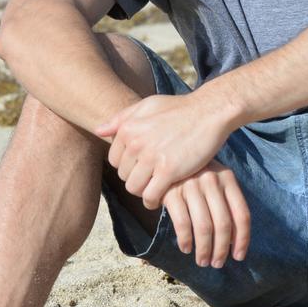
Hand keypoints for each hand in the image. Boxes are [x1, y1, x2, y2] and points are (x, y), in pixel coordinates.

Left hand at [95, 92, 231, 209]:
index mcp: (128, 128)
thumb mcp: (148, 105)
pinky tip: (162, 197)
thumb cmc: (179, 109)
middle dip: (137, 178)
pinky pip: (150, 196)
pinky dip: (153, 201)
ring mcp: (151, 157)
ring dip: (144, 191)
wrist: (209, 112)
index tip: (143, 167)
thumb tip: (98, 131)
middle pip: (124, 176)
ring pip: (134, 188)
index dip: (128, 166)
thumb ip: (121, 118)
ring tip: (156, 187)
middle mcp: (135, 142)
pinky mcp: (168, 170)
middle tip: (153, 177)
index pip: (114, 161)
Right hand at [161, 160, 250, 268]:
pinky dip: (185, 241)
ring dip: (204, 250)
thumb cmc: (194, 176)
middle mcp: (211, 180)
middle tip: (217, 263)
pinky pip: (182, 224)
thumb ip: (226, 204)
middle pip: (223, 224)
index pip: (242, 215)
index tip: (238, 256)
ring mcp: (191, 185)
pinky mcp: (171, 192)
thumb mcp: (215, 182)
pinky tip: (186, 248)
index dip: (242, 240)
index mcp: (227, 178)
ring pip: (204, 227)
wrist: (163, 158)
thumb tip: (233, 243)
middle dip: (221, 250)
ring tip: (203, 261)